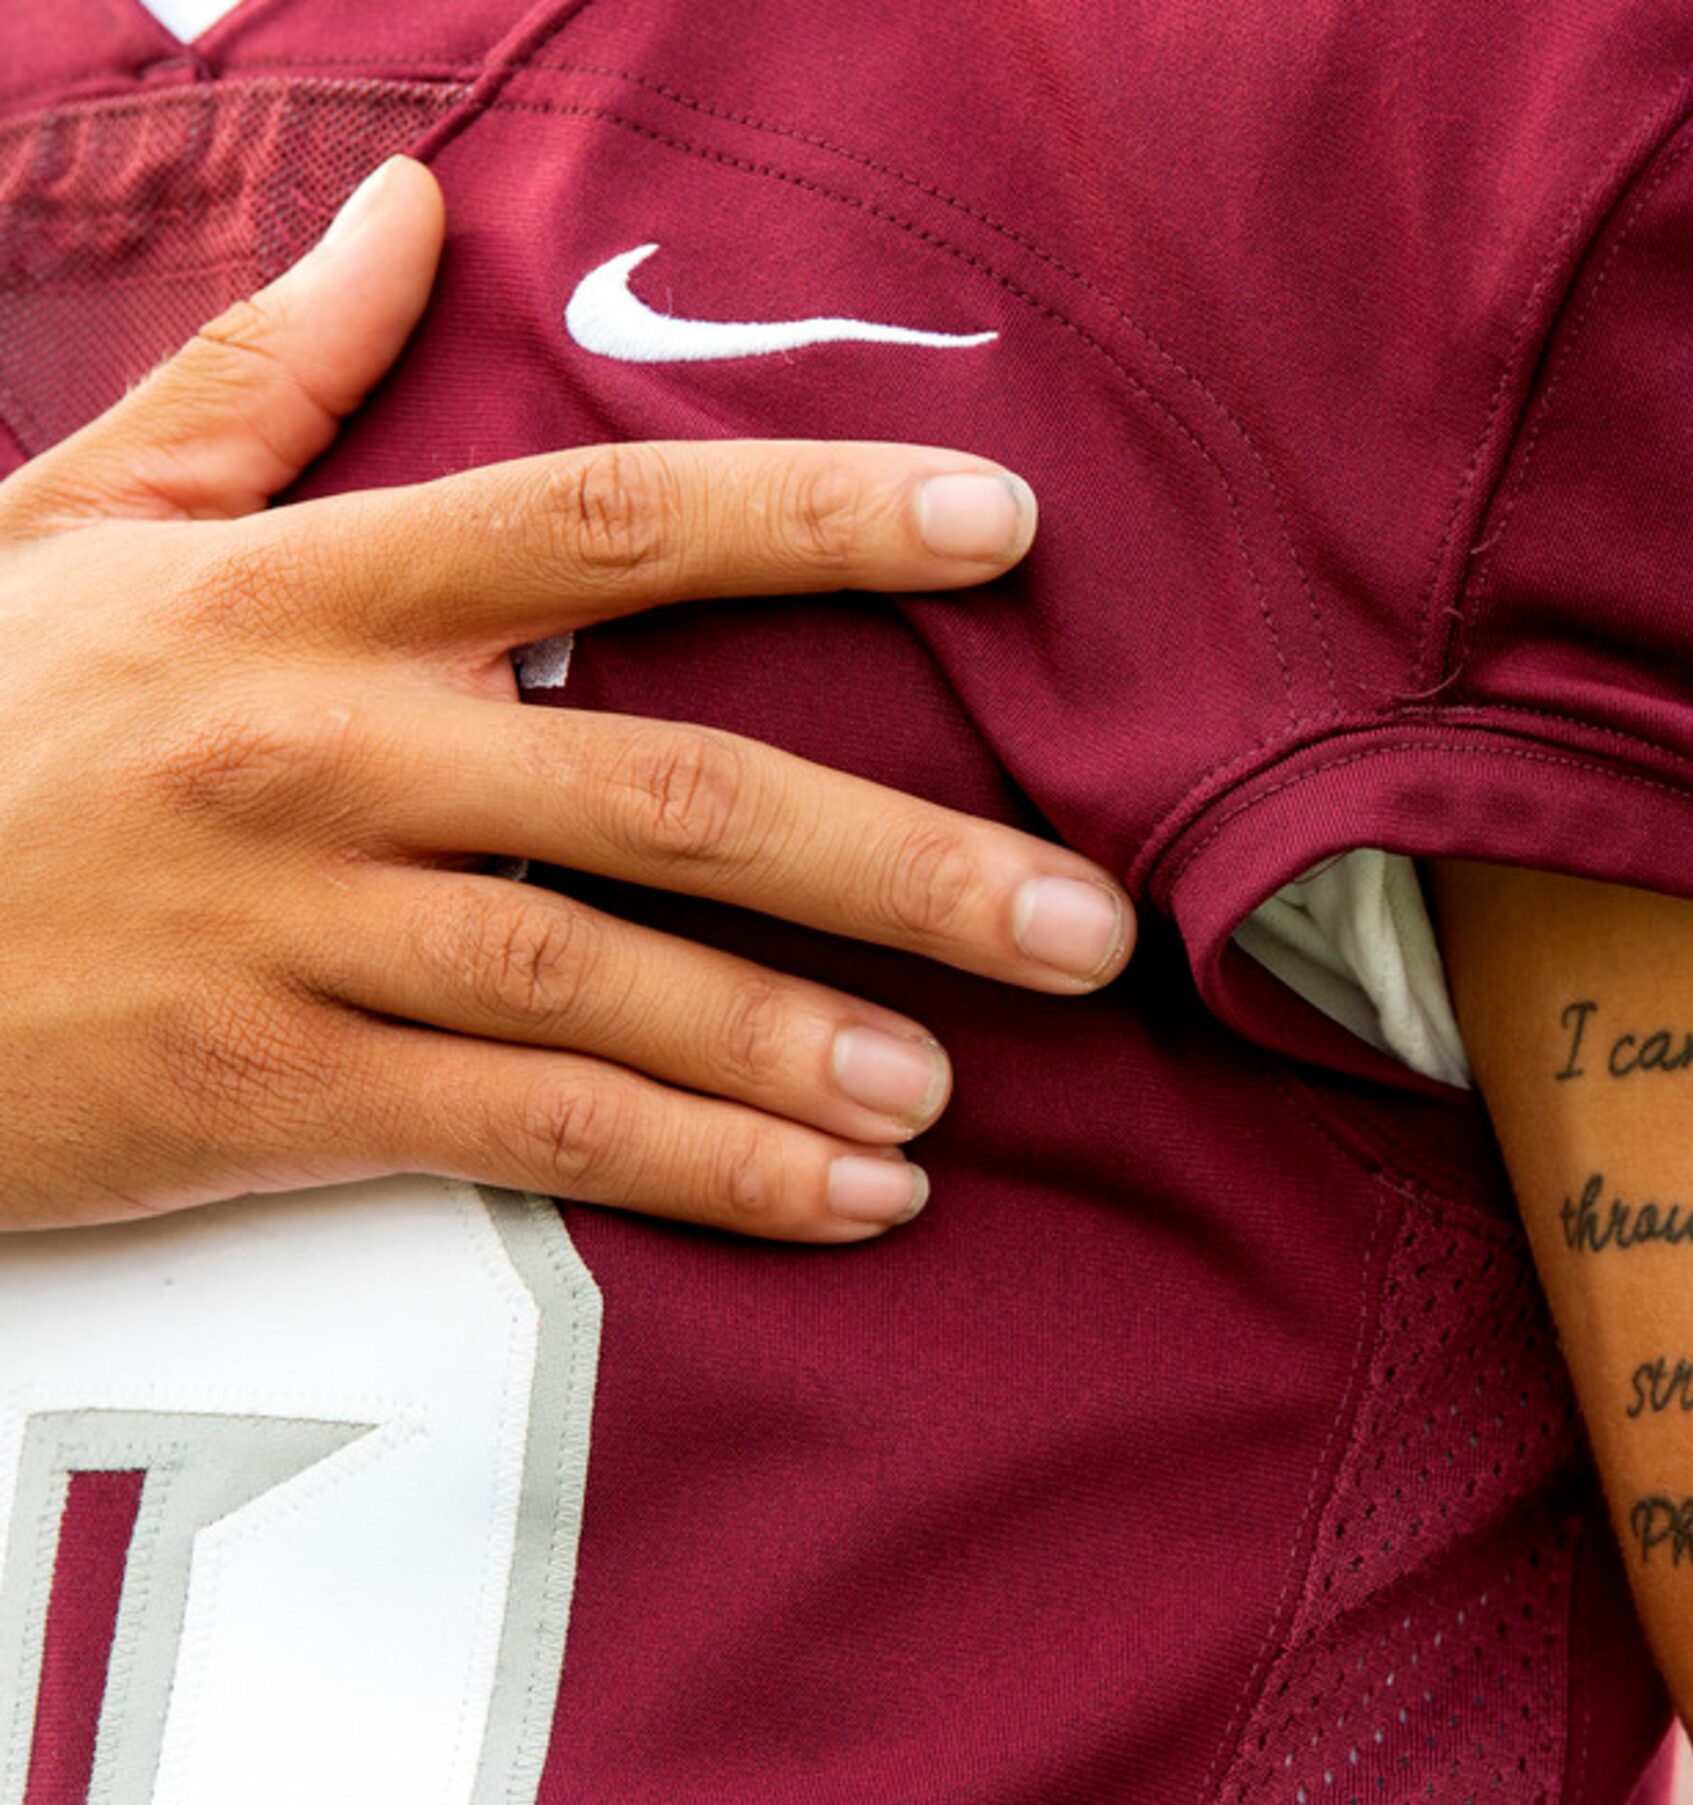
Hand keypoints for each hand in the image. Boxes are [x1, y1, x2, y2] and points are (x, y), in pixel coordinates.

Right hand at [0, 157, 1129, 1242]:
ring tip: (966, 1081)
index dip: (822, 514)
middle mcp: (322, 755)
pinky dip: (700, 1171)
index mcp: (298, 590)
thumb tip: (411, 213)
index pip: (608, 525)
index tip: (1002, 522)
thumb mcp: (80, 519)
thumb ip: (268, 378)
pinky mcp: (265, 1094)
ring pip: (608, 985)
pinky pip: (525, 1139)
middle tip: (1083, 920)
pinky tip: (843, 1194)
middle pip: (669, 788)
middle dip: (901, 861)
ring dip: (808, 1040)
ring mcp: (297, 931)